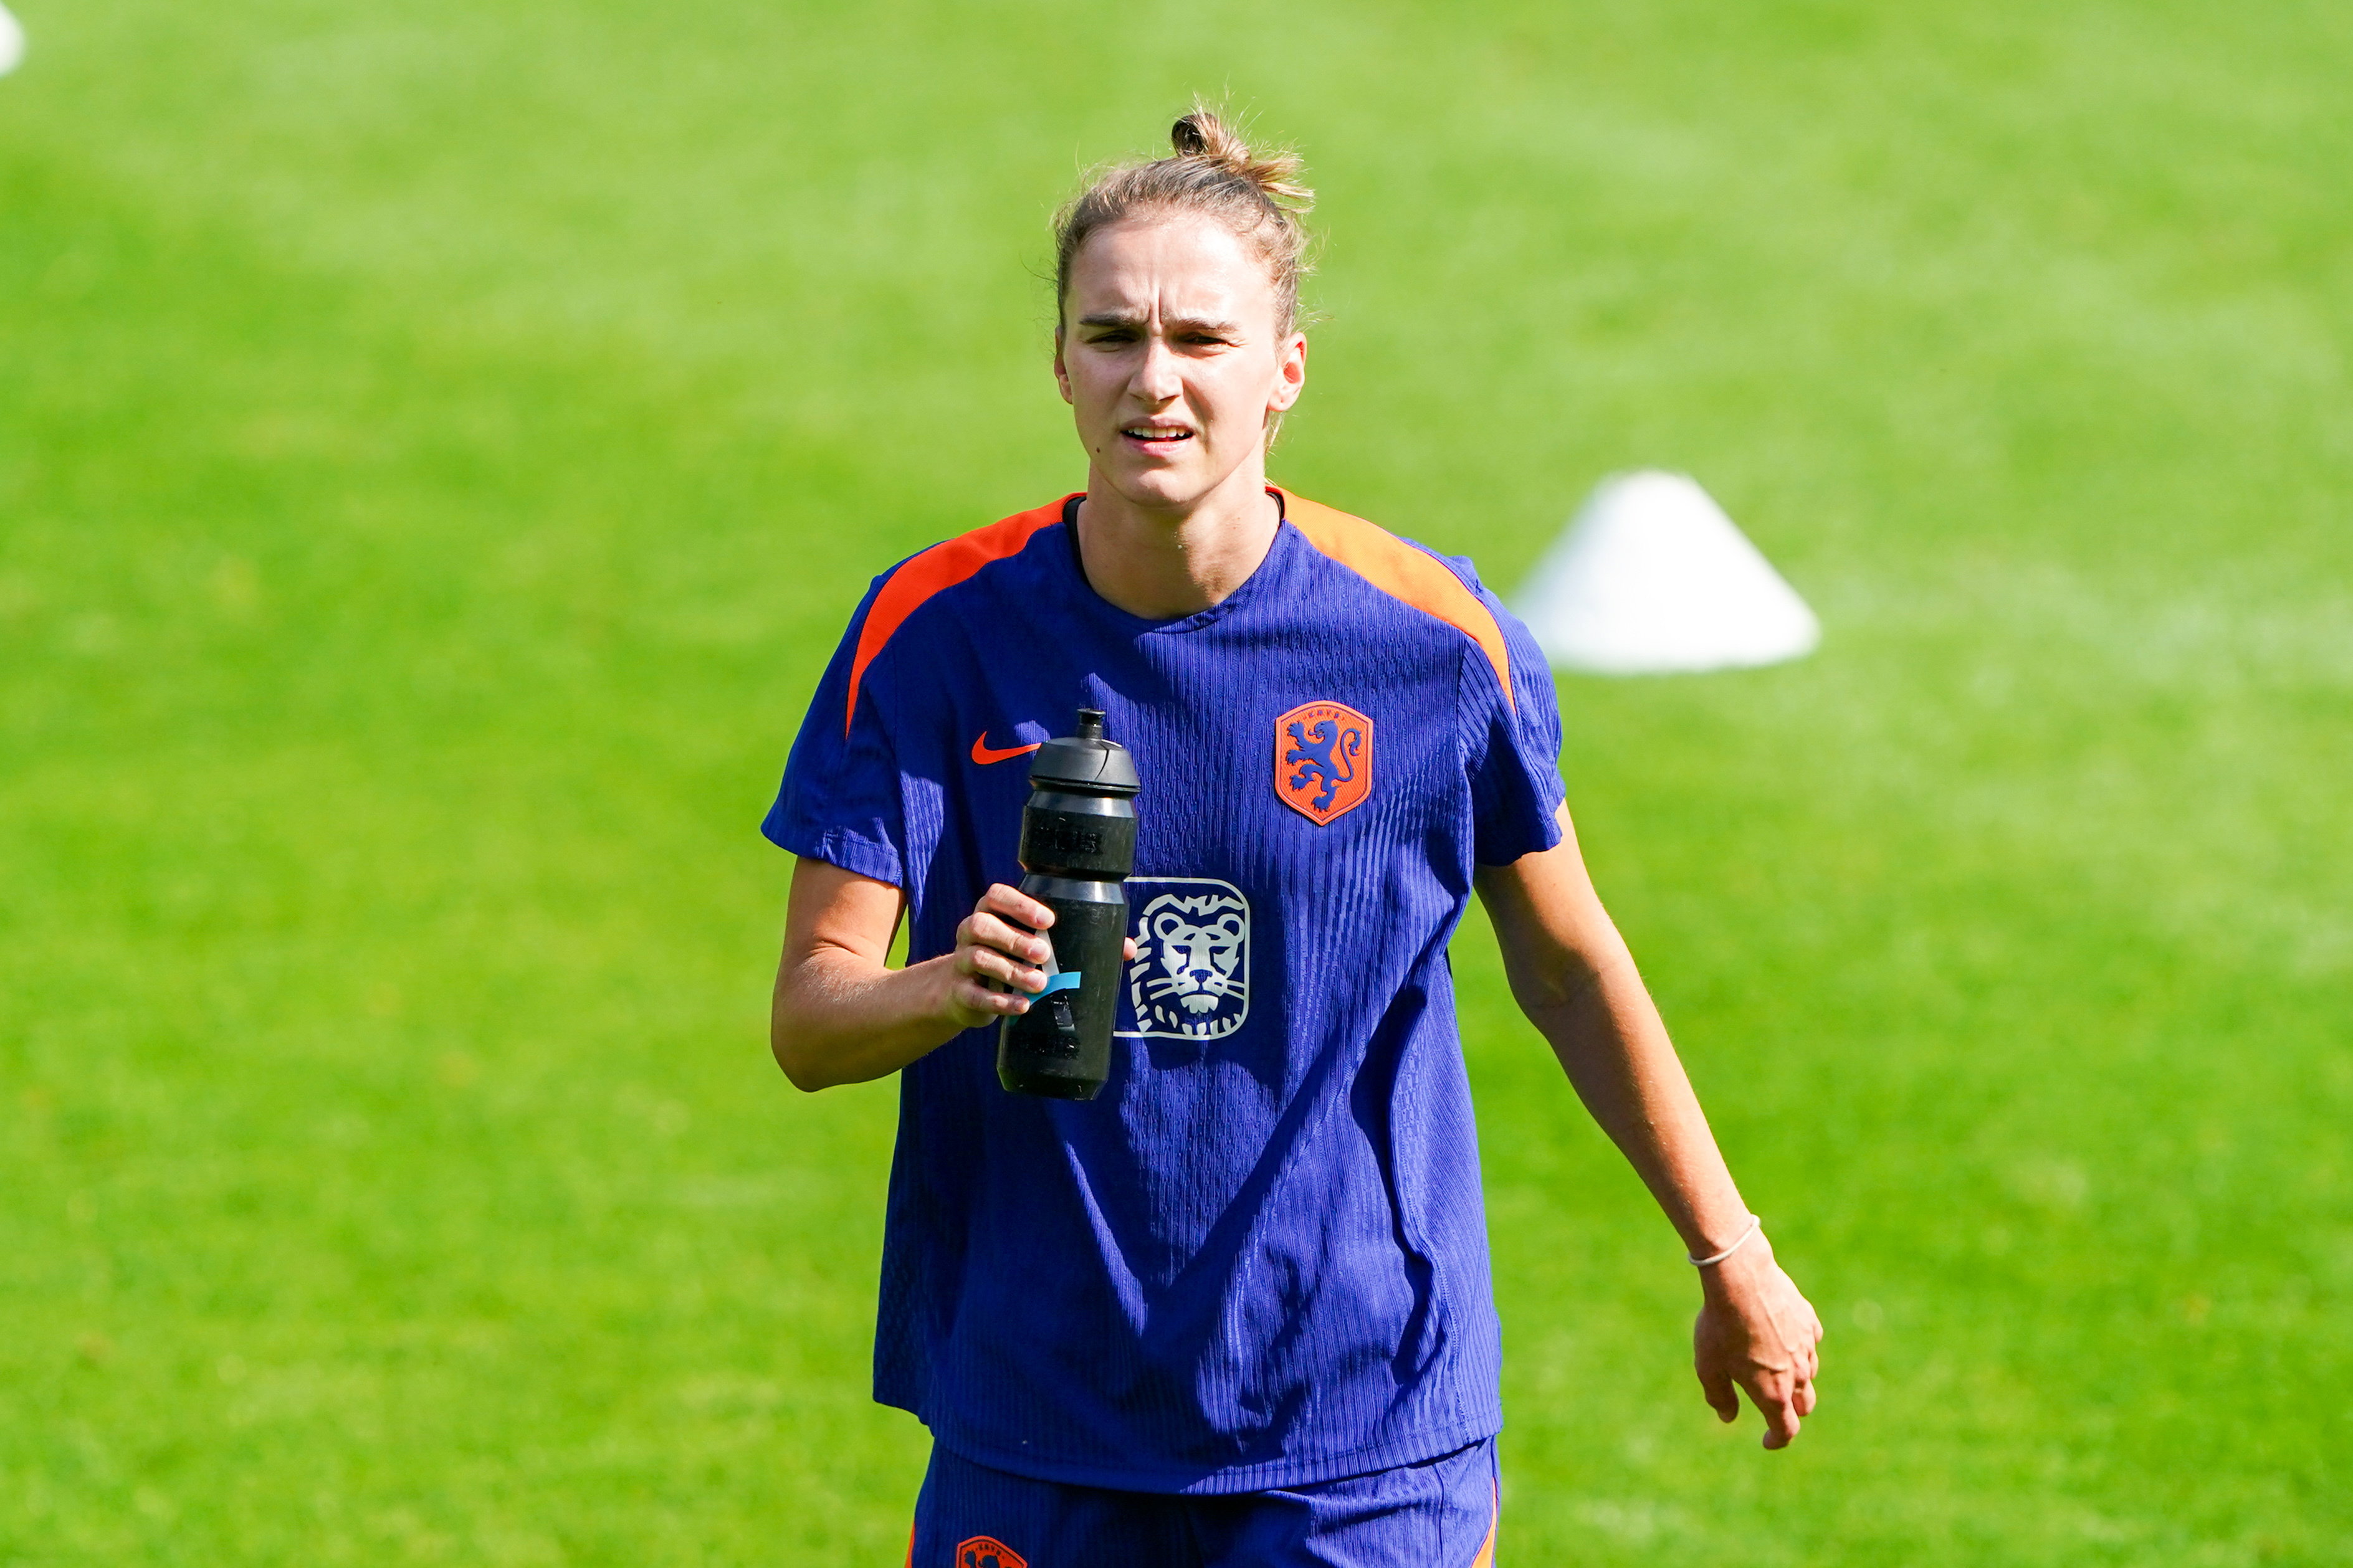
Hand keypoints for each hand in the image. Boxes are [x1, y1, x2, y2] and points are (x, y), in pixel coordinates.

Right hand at [940, 884, 1139, 1031]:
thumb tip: (1128, 948)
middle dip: (1016, 939)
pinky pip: (976, 995)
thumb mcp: (1032, 945)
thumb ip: (1075, 941)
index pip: (996, 895)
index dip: (1020, 904)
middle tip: (1046, 954)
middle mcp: (971, 931)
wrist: (963, 994)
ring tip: (1040, 984)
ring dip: (1011, 971)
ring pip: (979, 958)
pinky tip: (1022, 1006)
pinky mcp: (960, 993)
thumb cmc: (1010, 960)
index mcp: (991, 912)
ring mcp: (961, 962)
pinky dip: (1000, 1001)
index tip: (1049, 919)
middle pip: (984, 926)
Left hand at [1692, 1233, 1822, 1448]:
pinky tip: (1783, 1337)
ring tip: (1772, 1366)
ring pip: (1809, 1373)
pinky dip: (1799, 1347)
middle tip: (1772, 1406)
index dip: (1777, 1440)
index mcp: (1774, 1393)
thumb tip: (1728, 1417)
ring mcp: (1807, 1347)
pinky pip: (1809, 1342)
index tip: (1767, 1441)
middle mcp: (1798, 1374)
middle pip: (1804, 1405)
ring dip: (1796, 1378)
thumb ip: (1720, 1397)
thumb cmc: (1720, 1325)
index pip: (1786, 1430)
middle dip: (1790, 1411)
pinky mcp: (1808, 1322)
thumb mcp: (1708, 1367)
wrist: (1741, 1278)